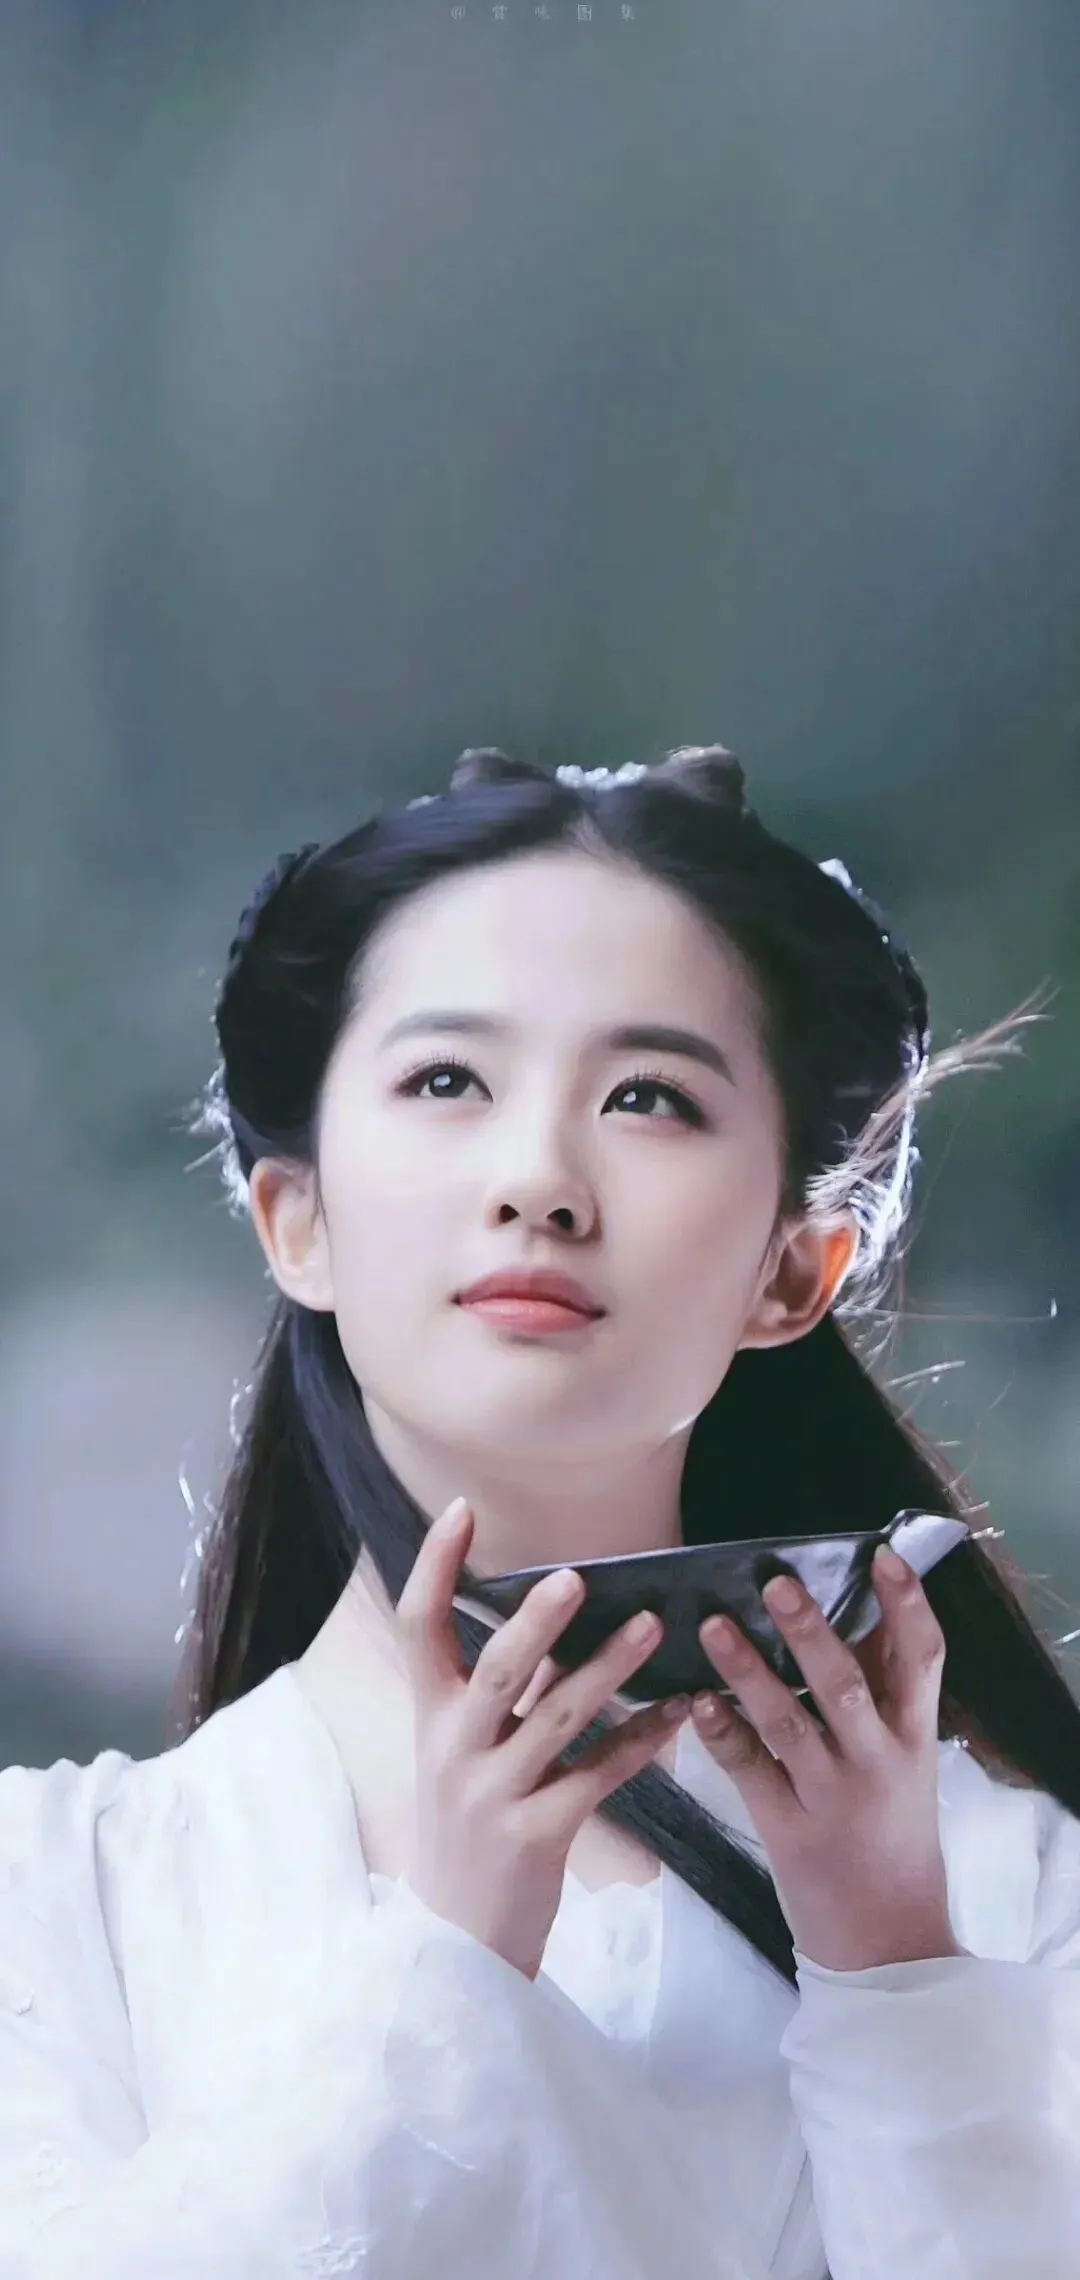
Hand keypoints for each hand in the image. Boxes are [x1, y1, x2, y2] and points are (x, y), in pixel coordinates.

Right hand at [395, 1498, 691, 1980]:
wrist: (455, 1944)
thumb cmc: (465, 1831)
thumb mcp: (457, 1754)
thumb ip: (495, 1691)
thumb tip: (547, 1614)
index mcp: (430, 1717)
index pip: (417, 1625)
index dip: (436, 1565)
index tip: (464, 1508)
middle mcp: (453, 1747)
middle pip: (495, 1668)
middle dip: (536, 1620)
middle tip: (577, 1576)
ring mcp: (493, 1793)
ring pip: (558, 1716)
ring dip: (610, 1668)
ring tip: (655, 1626)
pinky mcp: (538, 1834)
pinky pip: (600, 1775)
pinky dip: (643, 1740)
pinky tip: (681, 1711)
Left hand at [691, 1544, 962, 1970]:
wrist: (889, 1940)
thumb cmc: (894, 1835)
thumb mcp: (909, 1763)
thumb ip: (886, 1698)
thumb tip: (857, 1615)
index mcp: (914, 1739)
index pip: (923, 1660)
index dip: (907, 1605)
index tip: (883, 1556)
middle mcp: (878, 1762)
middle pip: (847, 1685)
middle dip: (812, 1632)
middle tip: (778, 1582)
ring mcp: (831, 1797)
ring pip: (789, 1723)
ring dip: (749, 1672)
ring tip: (715, 1625)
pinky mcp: (789, 1829)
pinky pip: (750, 1772)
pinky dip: (722, 1733)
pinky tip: (696, 1702)